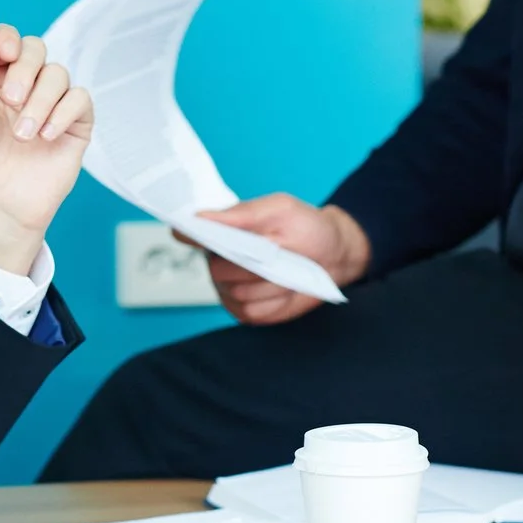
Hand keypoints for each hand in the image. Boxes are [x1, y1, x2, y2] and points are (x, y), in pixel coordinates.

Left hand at [0, 17, 92, 275]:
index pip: (7, 38)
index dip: (7, 39)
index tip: (4, 54)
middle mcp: (25, 83)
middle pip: (36, 48)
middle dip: (24, 69)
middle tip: (10, 98)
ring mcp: (52, 101)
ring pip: (58, 73)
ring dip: (40, 101)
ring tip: (23, 133)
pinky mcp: (75, 121)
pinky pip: (80, 98)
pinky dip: (63, 113)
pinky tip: (46, 136)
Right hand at [187, 194, 370, 325]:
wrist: (334, 256)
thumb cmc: (306, 227)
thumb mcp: (280, 210)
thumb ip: (242, 214)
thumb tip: (200, 217)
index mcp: (222, 231)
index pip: (192, 233)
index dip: (189, 235)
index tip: (188, 233)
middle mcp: (220, 262)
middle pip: (218, 270)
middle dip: (250, 264)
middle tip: (276, 253)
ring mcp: (231, 290)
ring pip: (239, 293)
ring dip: (269, 283)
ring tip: (288, 270)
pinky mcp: (247, 312)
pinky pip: (252, 311)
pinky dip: (275, 301)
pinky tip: (288, 289)